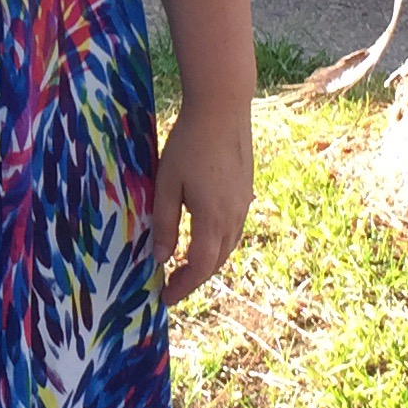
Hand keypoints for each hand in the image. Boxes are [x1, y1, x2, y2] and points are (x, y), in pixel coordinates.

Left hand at [150, 98, 252, 303]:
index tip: (165, 299)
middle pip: (217, 261)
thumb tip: (161, 258)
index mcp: (213, 219)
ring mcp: (244, 204)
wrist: (223, 109)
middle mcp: (234, 217)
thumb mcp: (166, 184)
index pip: (200, 267)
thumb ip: (164, 223)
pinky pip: (233, 229)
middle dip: (194, 278)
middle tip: (172, 287)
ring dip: (208, 262)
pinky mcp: (246, 192)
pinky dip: (218, 243)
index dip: (183, 287)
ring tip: (185, 267)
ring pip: (228, 246)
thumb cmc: (188, 144)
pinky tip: (204, 237)